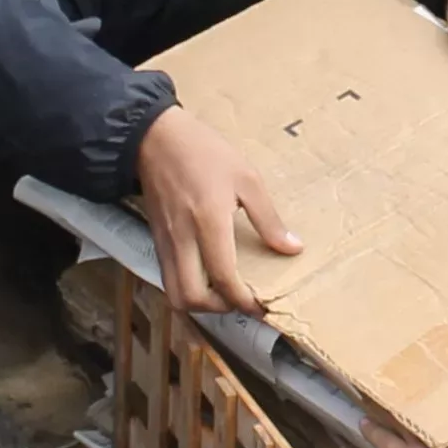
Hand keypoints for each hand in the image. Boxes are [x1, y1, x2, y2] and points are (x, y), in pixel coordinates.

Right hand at [132, 104, 299, 313]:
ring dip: (200, 304)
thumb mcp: (246, 178)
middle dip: (218, 309)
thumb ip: (268, 218)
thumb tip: (292, 248)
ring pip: (174, 293)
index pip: (223, 277)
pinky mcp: (156, 240)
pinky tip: (206, 277)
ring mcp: (165, 242)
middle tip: (240, 301)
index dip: (243, 300)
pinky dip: (187, 288)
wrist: (155, 138)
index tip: (261, 305)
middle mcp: (182, 238)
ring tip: (224, 293)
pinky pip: (167, 278)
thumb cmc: (204, 153)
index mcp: (208, 221)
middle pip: (191, 298)